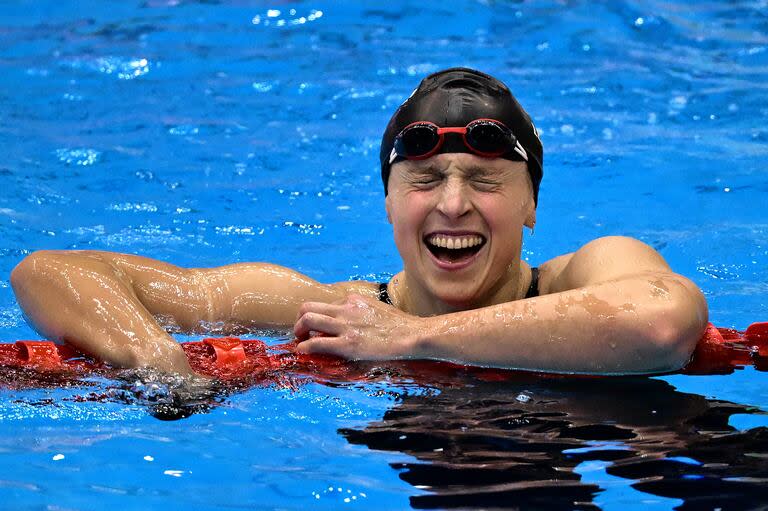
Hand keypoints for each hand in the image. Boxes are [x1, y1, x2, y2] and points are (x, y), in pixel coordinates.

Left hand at [293, 294, 423, 359]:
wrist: (412, 334)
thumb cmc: (399, 325)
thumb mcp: (376, 308)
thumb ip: (360, 311)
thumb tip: (350, 321)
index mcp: (353, 300)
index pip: (325, 305)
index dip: (318, 317)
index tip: (316, 327)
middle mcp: (345, 309)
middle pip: (308, 307)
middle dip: (299, 320)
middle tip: (300, 332)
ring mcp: (346, 326)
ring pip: (307, 320)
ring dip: (298, 331)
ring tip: (299, 341)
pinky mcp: (348, 344)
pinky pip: (316, 342)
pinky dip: (305, 346)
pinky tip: (303, 351)